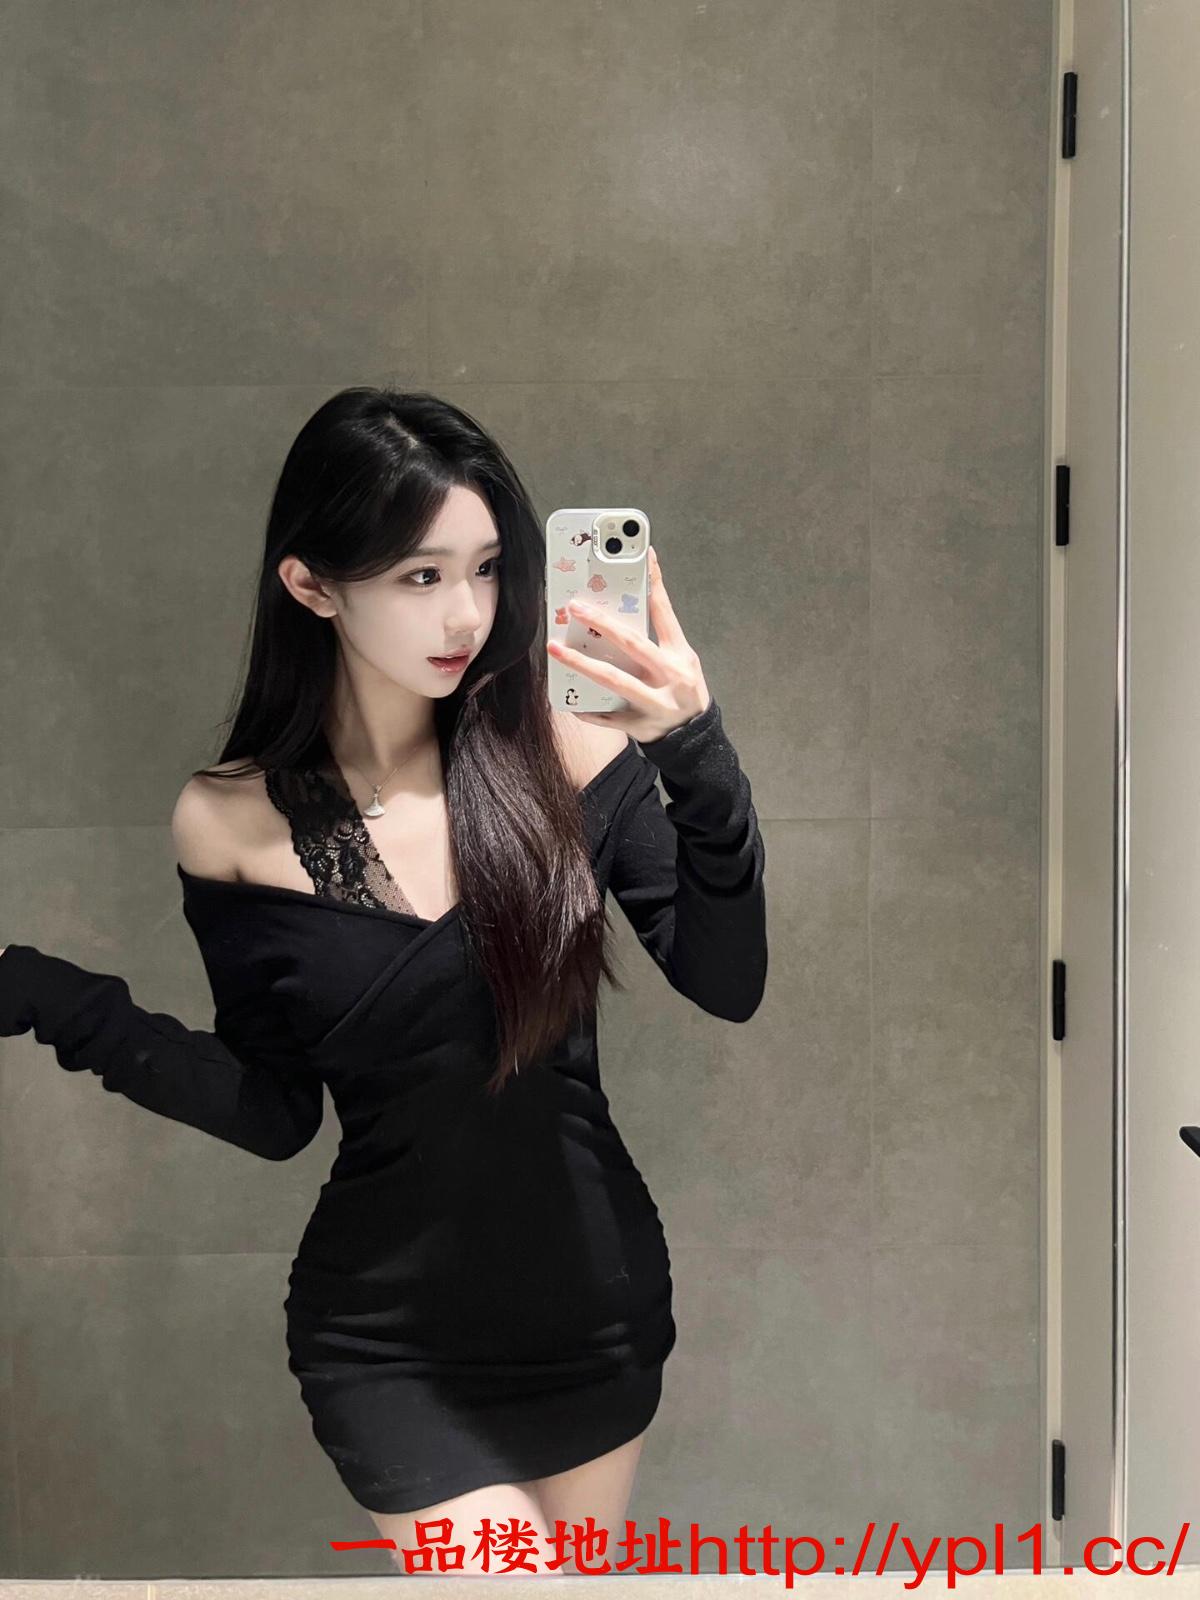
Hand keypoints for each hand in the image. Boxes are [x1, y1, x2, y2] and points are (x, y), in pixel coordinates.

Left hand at [546, 545, 711, 741]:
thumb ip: (656, 638)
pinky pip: (606, 715)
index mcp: (680, 656)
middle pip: (633, 644)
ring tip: (555, 648)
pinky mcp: (639, 726)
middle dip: (602, 623)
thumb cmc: (682, 691)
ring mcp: (655, 704)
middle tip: (574, 607)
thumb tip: (618, 611)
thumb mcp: (681, 661)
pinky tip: (567, 699)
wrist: (695, 739)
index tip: (641, 556)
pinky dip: (585, 707)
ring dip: (581, 663)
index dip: (654, 583)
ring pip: (614, 680)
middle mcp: (670, 678)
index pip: (665, 613)